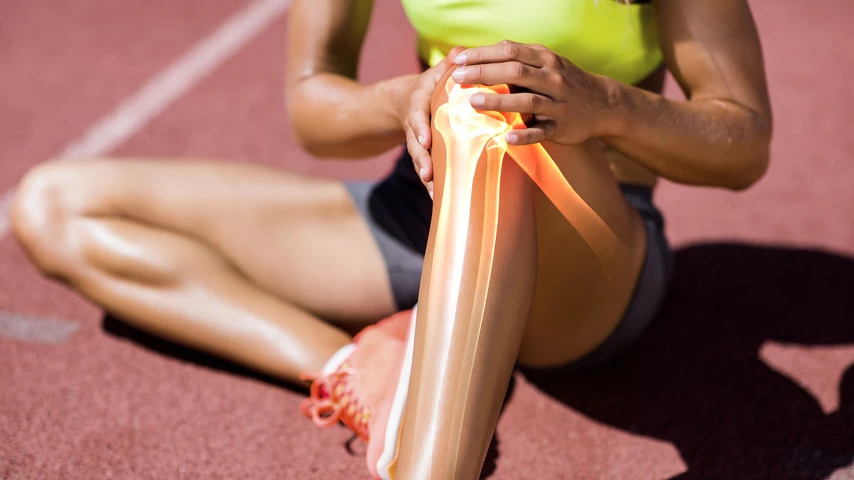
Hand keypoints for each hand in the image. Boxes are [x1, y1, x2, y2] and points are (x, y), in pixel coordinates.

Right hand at [400, 46, 466, 198]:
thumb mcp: (437, 71)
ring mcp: (419, 142)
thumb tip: (461, 53)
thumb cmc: (431, 84)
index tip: (424, 139)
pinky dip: (433, 186)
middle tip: (427, 175)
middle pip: (416, 145)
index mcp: (419, 103)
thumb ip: (449, 63)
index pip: (417, 115)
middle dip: (420, 161)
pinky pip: (429, 170)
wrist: (406, 101)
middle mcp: (416, 125)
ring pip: (420, 161)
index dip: (419, 127)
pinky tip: (439, 201)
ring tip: (434, 195)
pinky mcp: (426, 154)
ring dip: (426, 178)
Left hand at [450, 40, 617, 145]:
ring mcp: (558, 104)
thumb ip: (517, 57)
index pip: (510, 51)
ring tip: (473, 102)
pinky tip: (507, 137)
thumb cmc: (564, 81)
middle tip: (457, 79)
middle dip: (484, 74)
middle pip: (515, 72)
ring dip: (499, 101)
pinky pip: (541, 132)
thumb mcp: (546, 62)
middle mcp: (552, 78)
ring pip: (527, 100)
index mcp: (545, 59)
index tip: (458, 61)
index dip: (482, 55)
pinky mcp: (561, 127)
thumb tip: (481, 53)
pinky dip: (525, 135)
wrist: (603, 104)